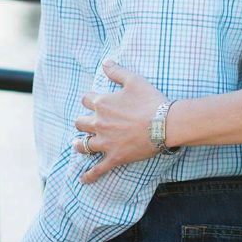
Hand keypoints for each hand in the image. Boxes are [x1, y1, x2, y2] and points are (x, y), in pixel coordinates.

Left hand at [73, 60, 166, 182]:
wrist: (163, 123)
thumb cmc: (150, 100)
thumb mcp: (134, 80)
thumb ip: (117, 71)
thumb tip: (105, 62)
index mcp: (102, 103)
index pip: (86, 99)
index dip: (90, 99)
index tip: (94, 100)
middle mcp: (99, 123)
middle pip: (81, 122)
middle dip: (83, 121)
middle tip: (86, 123)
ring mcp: (105, 142)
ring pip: (84, 145)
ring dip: (80, 144)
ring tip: (78, 144)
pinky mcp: (114, 157)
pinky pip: (97, 169)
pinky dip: (89, 175)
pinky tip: (83, 179)